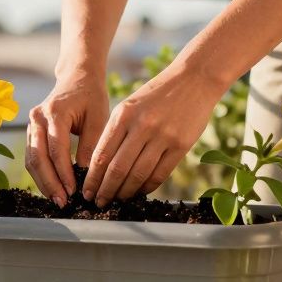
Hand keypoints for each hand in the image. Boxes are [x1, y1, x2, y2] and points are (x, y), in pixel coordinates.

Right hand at [26, 74, 109, 205]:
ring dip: (43, 182)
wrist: (77, 78)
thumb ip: (92, 146)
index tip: (74, 191)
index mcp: (54, 112)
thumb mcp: (98, 118)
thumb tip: (87, 176)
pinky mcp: (31, 132)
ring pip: (31, 159)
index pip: (56, 149)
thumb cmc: (91, 97)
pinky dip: (40, 174)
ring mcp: (30, 124)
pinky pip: (31, 156)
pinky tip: (52, 187)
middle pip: (38, 157)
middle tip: (62, 202)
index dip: (63, 173)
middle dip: (50, 182)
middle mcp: (37, 118)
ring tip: (57, 199)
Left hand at [83, 66, 220, 205]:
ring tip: (118, 200)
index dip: (92, 178)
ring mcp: (162, 136)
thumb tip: (101, 166)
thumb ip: (116, 132)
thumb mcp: (130, 105)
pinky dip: (147, 187)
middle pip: (117, 169)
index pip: (101, 155)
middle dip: (105, 190)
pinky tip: (140, 192)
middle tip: (99, 202)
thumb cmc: (157, 94)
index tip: (87, 191)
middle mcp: (141, 126)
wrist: (194, 79)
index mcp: (123, 115)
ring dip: (125, 192)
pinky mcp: (181, 145)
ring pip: (138, 175)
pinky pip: (160, 174)